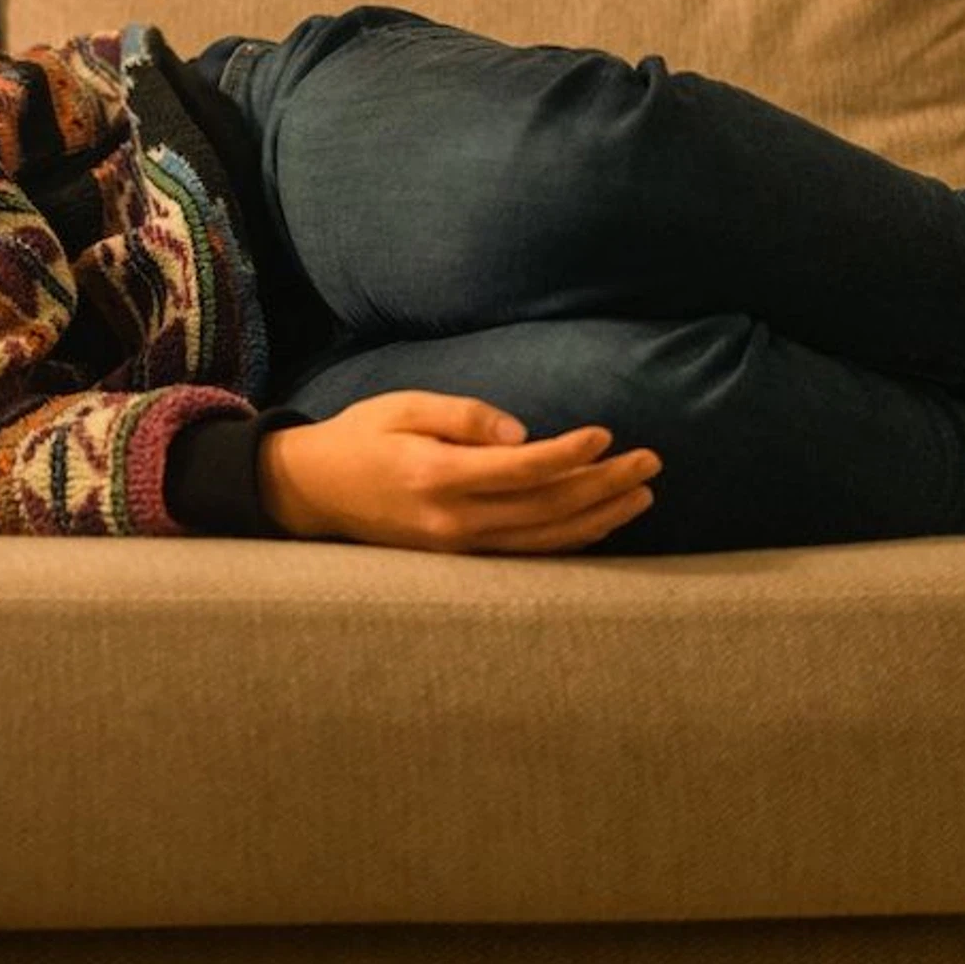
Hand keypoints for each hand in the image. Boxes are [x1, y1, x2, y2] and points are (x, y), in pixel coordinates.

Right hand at [259, 390, 659, 554]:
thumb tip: (521, 432)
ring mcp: (460, 547)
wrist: (314, 491)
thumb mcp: (402, 406)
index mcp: (437, 476)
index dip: (569, 454)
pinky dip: (570, 539)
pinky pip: (529, 552)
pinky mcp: (462, 557)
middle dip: (604, 485)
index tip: (606, 434)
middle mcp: (454, 521)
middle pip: (546, 508)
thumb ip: (461, 415)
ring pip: (546, 538)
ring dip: (600, 517)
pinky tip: (600, 522)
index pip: (521, 470)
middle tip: (650, 463)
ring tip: (643, 494)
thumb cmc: (361, 437)